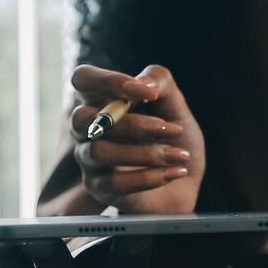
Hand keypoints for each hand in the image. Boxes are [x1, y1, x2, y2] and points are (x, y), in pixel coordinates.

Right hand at [69, 64, 203, 214]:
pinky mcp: (99, 188)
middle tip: (168, 129)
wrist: (185, 183)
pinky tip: (175, 172)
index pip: (82, 79)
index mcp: (102, 100)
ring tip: (180, 155)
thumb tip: (142, 84)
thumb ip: (161, 83)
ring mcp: (89, 159)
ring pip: (98, 151)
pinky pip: (114, 182)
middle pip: (82, 118)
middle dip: (130, 124)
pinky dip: (150, 177)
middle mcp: (88, 128)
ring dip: (145, 153)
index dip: (108, 81)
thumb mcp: (176, 106)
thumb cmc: (174, 139)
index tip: (147, 94)